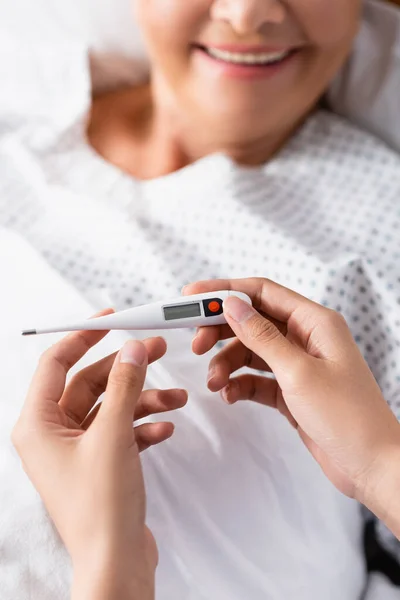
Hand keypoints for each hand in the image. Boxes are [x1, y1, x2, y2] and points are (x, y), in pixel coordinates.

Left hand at [12, 310, 187, 599]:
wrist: (117, 563)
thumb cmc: (101, 507)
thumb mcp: (113, 435)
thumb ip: (124, 385)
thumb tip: (132, 348)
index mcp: (38, 424)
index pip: (56, 363)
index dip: (83, 336)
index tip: (111, 319)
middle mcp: (53, 434)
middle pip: (91, 382)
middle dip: (127, 368)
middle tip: (158, 348)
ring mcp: (77, 450)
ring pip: (111, 406)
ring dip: (144, 399)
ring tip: (179, 399)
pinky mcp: (100, 463)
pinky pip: (121, 430)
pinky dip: (143, 425)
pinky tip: (166, 427)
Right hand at [183, 279, 399, 531]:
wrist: (370, 466)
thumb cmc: (348, 417)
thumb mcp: (297, 372)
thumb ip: (261, 336)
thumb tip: (232, 304)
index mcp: (315, 322)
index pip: (262, 293)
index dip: (225, 290)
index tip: (193, 297)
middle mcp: (305, 338)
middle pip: (252, 321)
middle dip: (221, 331)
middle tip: (196, 344)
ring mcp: (298, 365)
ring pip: (250, 352)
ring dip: (227, 364)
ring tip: (214, 382)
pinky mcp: (291, 390)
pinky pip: (256, 379)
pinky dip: (239, 384)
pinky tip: (230, 395)